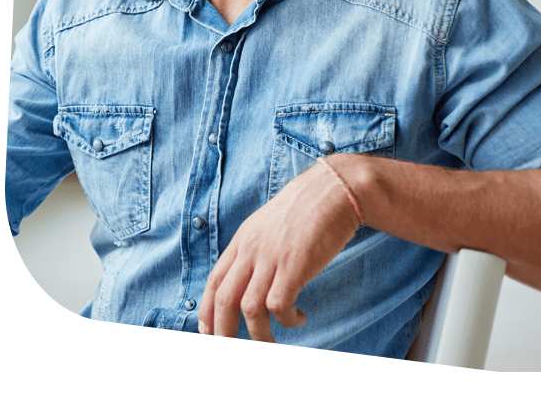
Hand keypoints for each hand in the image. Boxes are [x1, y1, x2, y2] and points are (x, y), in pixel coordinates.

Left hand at [197, 156, 361, 341]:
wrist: (333, 190)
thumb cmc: (307, 208)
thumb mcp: (270, 224)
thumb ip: (257, 247)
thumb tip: (251, 277)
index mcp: (243, 239)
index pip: (214, 280)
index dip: (207, 311)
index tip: (208, 333)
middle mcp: (252, 249)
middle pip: (224, 299)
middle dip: (223, 332)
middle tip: (232, 349)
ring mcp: (272, 257)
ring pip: (249, 309)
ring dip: (259, 335)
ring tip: (272, 343)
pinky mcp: (294, 265)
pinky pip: (279, 306)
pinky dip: (286, 321)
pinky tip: (298, 318)